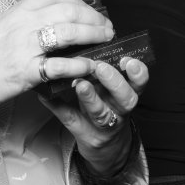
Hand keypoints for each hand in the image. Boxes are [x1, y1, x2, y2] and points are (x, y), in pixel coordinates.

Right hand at [0, 0, 114, 161]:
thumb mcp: (4, 27)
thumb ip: (29, 20)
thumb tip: (60, 17)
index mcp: (16, 11)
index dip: (78, 0)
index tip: (90, 12)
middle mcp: (20, 24)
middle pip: (67, 11)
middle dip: (94, 18)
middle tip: (107, 28)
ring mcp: (22, 47)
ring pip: (67, 33)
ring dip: (92, 35)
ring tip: (105, 41)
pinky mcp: (24, 72)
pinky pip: (58, 65)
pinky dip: (79, 65)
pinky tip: (90, 66)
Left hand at [41, 56, 147, 178]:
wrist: (105, 146)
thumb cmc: (109, 108)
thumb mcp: (114, 91)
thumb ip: (108, 71)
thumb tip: (90, 38)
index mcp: (127, 95)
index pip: (138, 84)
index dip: (138, 73)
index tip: (129, 60)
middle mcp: (119, 111)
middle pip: (125, 99)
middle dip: (115, 82)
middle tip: (101, 67)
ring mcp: (103, 125)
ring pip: (100, 113)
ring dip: (90, 97)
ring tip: (80, 84)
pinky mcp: (84, 134)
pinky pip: (70, 119)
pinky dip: (57, 107)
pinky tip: (45, 96)